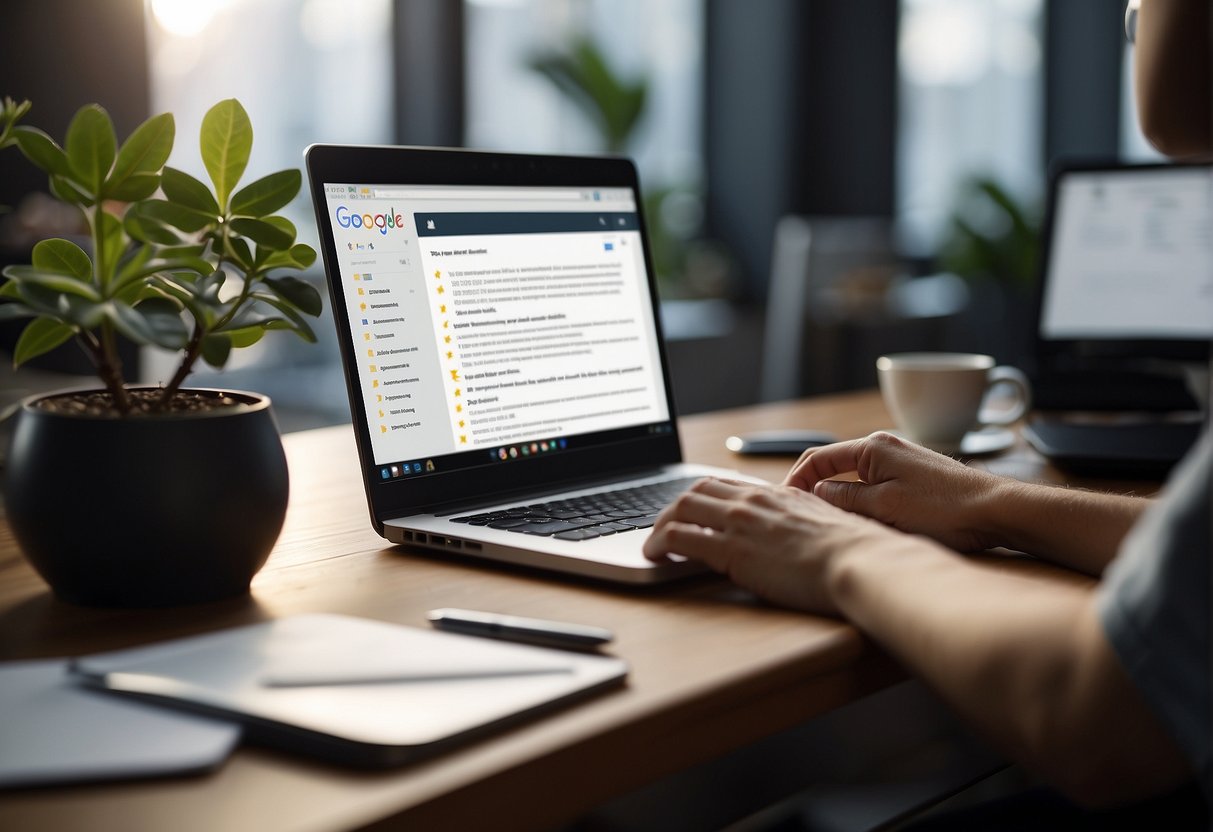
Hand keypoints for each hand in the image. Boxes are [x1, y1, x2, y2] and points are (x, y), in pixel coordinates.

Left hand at [642, 477, 898, 614]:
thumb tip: (807, 534)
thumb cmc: (857, 553)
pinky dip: (659, 544)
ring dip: (661, 523)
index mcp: (778, 494)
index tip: (694, 509)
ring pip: (682, 508)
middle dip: (675, 506)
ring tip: (652, 542)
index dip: (704, 496)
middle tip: (665, 525)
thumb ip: (809, 523)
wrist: (860, 562)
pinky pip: (681, 539)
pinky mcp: (731, 550)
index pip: (728, 484)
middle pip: (698, 490)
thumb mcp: (831, 526)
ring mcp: (740, 522)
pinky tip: (653, 556)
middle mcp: (754, 501)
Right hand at [783, 431, 1006, 551]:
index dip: (796, 481)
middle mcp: (885, 447)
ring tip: (827, 524)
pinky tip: (861, 524)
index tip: (783, 503)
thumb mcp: (884, 507)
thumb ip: (844, 498)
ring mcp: (901, 462)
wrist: (996, 510)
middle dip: (814, 490)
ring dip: (838, 500)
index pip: (818, 458)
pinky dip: (860, 503)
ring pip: (855, 480)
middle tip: (798, 516)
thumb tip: (816, 493)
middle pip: (834, 467)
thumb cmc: (944, 508)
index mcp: (873, 447)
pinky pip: (875, 487)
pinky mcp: (914, 478)